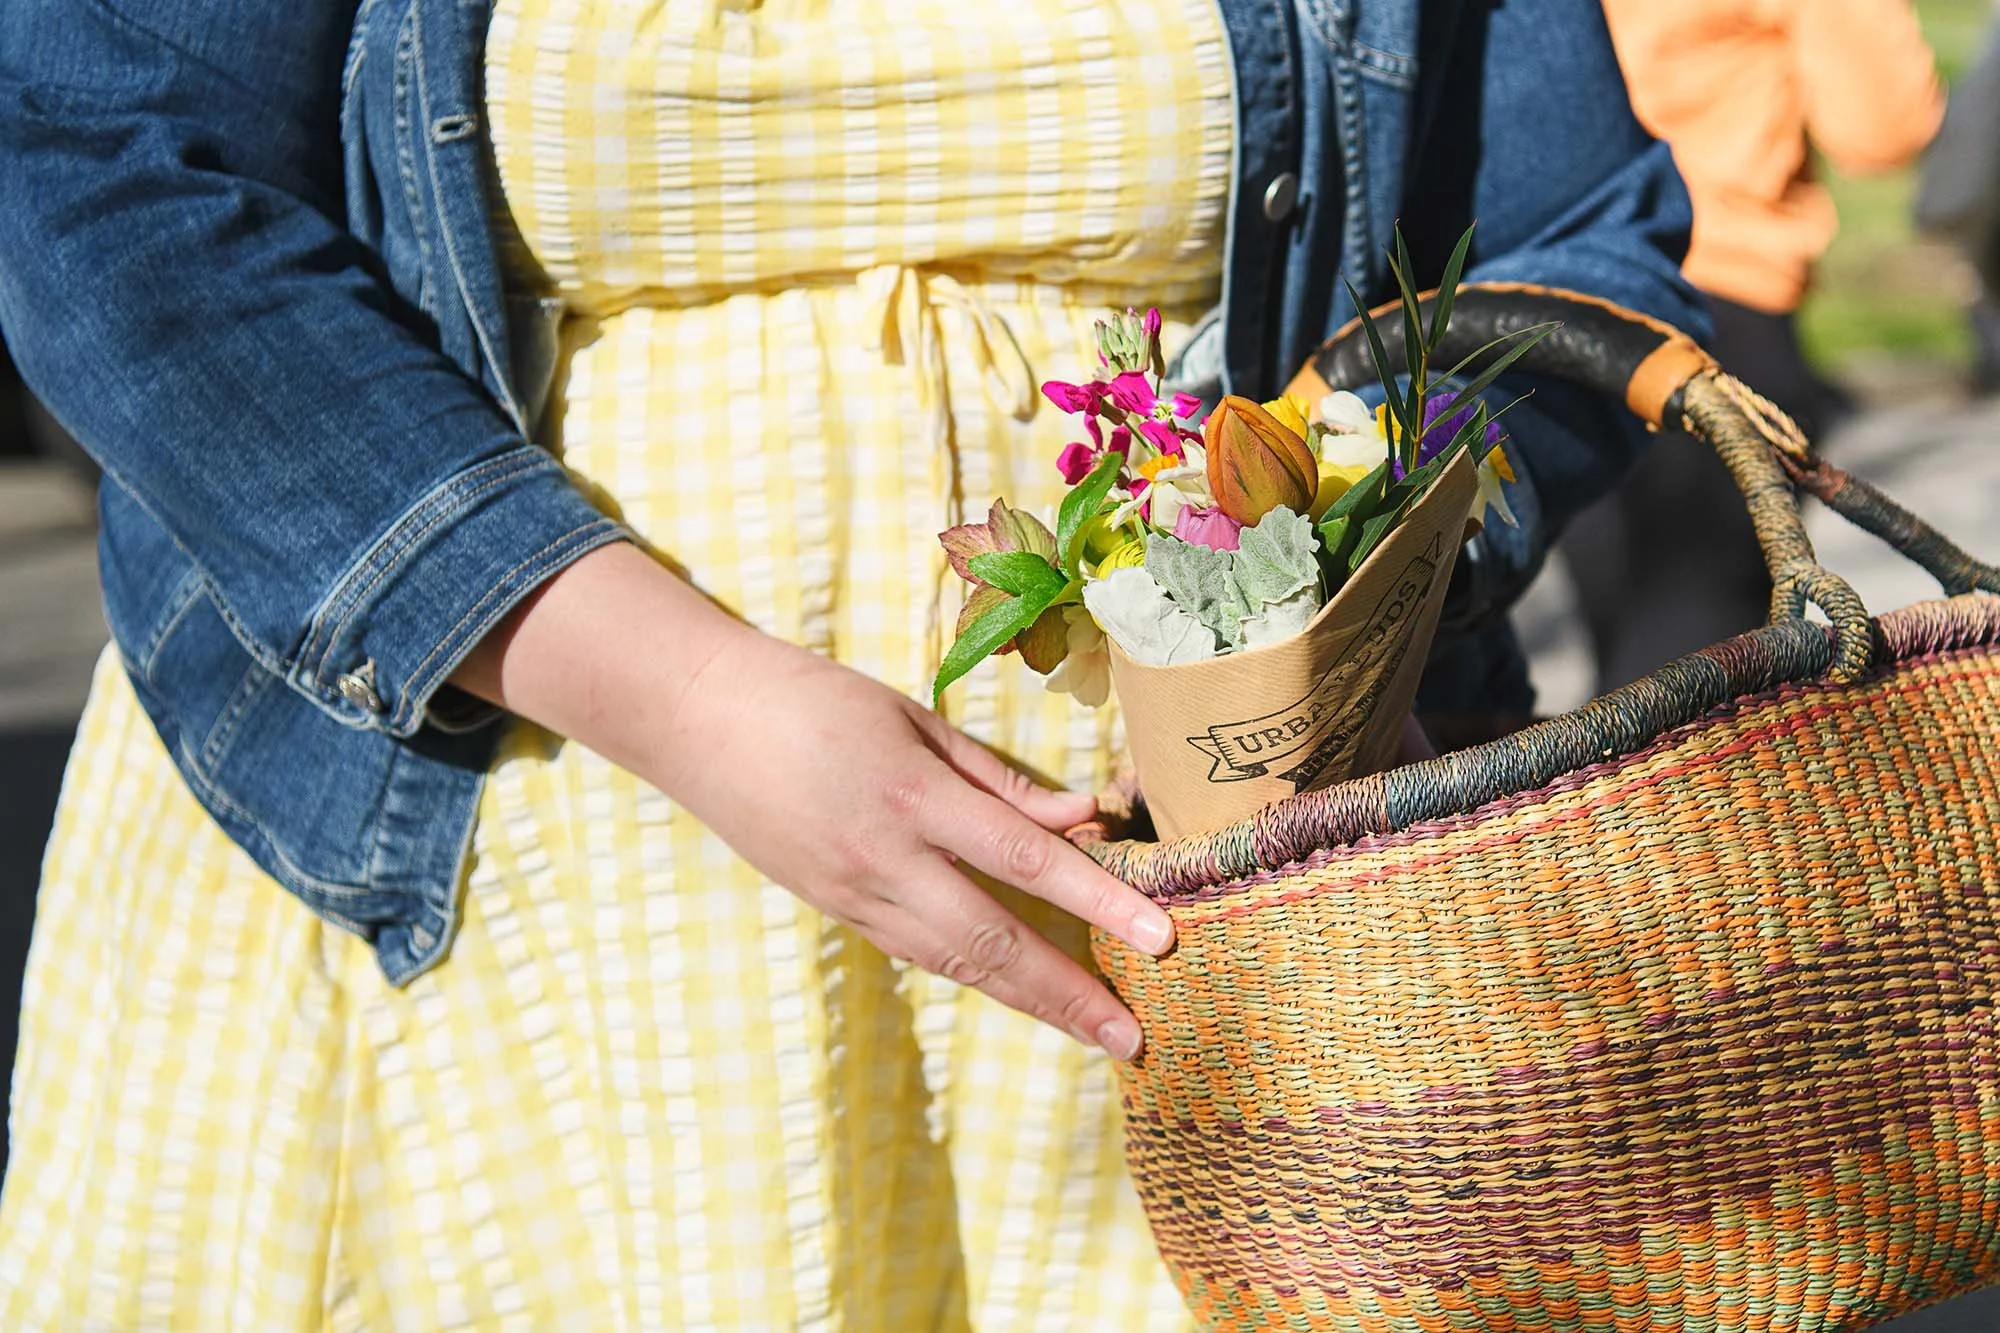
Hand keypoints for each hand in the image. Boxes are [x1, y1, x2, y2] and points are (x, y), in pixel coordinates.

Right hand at [453, 543, 1174, 1059]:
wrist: (697, 720)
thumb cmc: (814, 699)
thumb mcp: (913, 717)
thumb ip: (998, 777)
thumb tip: (1082, 817)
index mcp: (910, 795)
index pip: (1024, 858)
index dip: (1096, 900)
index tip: (1158, 937)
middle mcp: (883, 859)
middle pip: (992, 939)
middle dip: (1067, 994)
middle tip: (1132, 1038)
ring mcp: (853, 895)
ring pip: (956, 963)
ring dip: (1029, 1002)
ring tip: (1092, 1033)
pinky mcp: (835, 911)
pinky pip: (919, 952)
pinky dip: (975, 976)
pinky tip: (1021, 995)